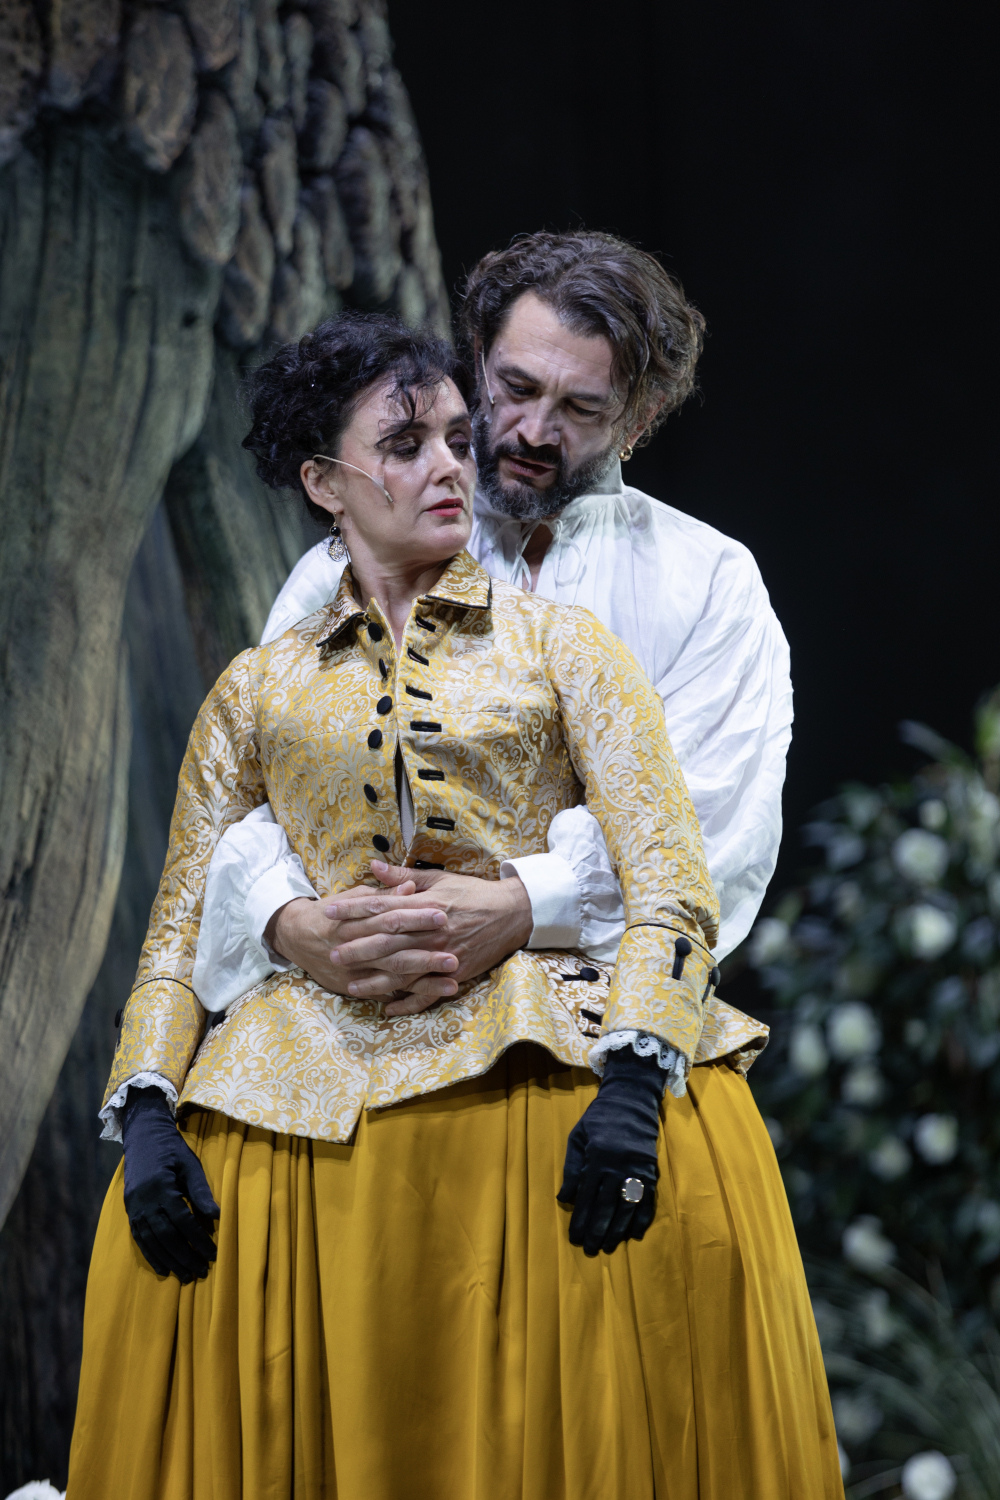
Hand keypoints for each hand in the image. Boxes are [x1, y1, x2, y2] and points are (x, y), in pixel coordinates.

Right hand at [122, 1086, 218, 1280]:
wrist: (143, 1138)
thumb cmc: (172, 1150)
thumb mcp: (190, 1165)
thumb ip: (201, 1191)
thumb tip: (216, 1216)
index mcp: (162, 1188)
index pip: (183, 1221)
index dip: (198, 1240)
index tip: (213, 1254)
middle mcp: (145, 1202)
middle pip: (167, 1237)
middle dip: (185, 1256)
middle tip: (201, 1272)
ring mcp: (135, 1208)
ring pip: (152, 1242)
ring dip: (169, 1261)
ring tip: (185, 1276)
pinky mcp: (130, 1211)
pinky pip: (139, 1238)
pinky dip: (151, 1255)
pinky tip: (163, 1267)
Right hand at [266, 881, 460, 998]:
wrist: (296, 937)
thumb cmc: (332, 913)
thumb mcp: (355, 897)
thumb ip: (384, 894)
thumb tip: (411, 886)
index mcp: (356, 921)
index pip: (390, 918)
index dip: (415, 917)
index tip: (442, 914)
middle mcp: (355, 948)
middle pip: (393, 951)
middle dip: (424, 954)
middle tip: (453, 954)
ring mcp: (355, 972)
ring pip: (392, 978)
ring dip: (423, 981)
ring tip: (452, 980)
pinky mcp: (355, 988)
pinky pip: (385, 995)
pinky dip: (408, 999)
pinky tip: (431, 997)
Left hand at [328, 860, 532, 1016]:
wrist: (511, 914)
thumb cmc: (473, 893)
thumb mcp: (439, 879)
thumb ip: (402, 876)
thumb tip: (373, 866)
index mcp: (425, 905)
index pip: (382, 907)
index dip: (353, 910)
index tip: (330, 912)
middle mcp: (431, 931)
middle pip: (387, 942)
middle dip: (357, 949)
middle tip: (333, 954)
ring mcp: (442, 955)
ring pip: (403, 971)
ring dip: (375, 980)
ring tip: (351, 985)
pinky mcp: (454, 973)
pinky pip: (427, 992)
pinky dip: (408, 1002)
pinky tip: (388, 1008)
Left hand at [557, 1045, 662, 1255]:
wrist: (631, 1101)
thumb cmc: (599, 1119)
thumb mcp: (577, 1138)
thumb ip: (571, 1169)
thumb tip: (564, 1200)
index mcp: (597, 1157)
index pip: (586, 1196)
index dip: (580, 1219)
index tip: (575, 1238)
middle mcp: (618, 1165)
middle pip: (606, 1206)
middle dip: (597, 1231)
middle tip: (590, 1250)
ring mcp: (637, 1169)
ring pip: (627, 1207)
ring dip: (618, 1230)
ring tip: (608, 1247)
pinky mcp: (651, 1170)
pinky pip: (648, 1200)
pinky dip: (642, 1218)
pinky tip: (635, 1234)